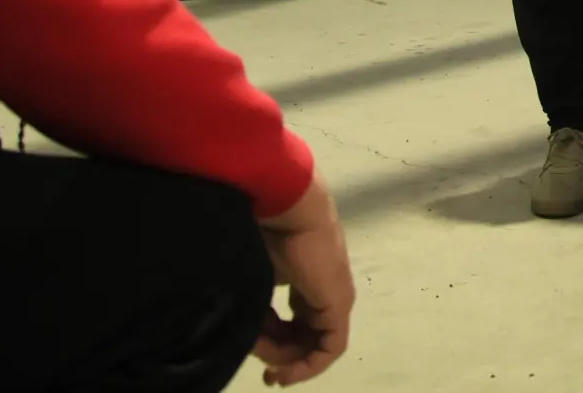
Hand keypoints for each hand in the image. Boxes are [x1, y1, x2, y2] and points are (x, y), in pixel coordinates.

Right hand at [254, 175, 355, 385]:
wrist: (286, 207)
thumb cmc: (265, 232)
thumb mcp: (255, 278)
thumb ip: (254, 307)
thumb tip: (242, 336)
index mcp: (304, 282)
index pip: (294, 325)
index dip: (273, 346)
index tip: (251, 354)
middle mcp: (322, 292)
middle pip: (304, 338)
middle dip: (283, 360)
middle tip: (264, 375)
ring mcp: (335, 298)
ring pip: (315, 345)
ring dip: (290, 362)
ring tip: (269, 368)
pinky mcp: (339, 304)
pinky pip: (330, 348)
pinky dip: (309, 365)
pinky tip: (286, 372)